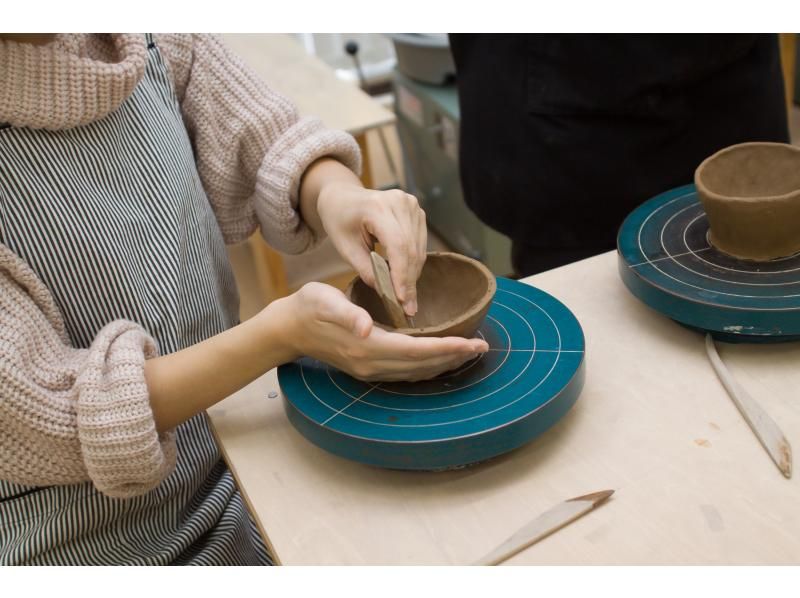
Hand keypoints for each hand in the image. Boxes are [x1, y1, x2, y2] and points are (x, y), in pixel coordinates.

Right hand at [270, 282, 487, 381]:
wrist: (288, 328)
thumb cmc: (308, 307)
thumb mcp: (324, 301)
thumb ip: (346, 313)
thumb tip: (366, 327)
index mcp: (366, 346)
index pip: (416, 350)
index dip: (446, 348)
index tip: (471, 342)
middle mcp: (371, 364)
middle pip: (422, 365)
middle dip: (454, 357)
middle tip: (483, 346)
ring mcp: (370, 370)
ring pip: (417, 372)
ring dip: (445, 364)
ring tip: (469, 352)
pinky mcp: (369, 368)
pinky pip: (407, 372)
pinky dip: (429, 366)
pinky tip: (441, 358)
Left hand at [316, 182, 426, 316]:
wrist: (343, 195)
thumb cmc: (339, 220)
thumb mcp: (345, 247)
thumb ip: (366, 269)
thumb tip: (386, 292)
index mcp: (377, 206)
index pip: (397, 245)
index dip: (401, 275)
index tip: (401, 301)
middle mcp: (399, 201)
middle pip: (411, 248)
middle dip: (409, 281)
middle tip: (408, 309)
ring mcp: (411, 204)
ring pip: (418, 248)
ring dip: (413, 275)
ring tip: (408, 299)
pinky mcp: (417, 210)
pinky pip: (420, 242)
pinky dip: (414, 263)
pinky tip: (407, 280)